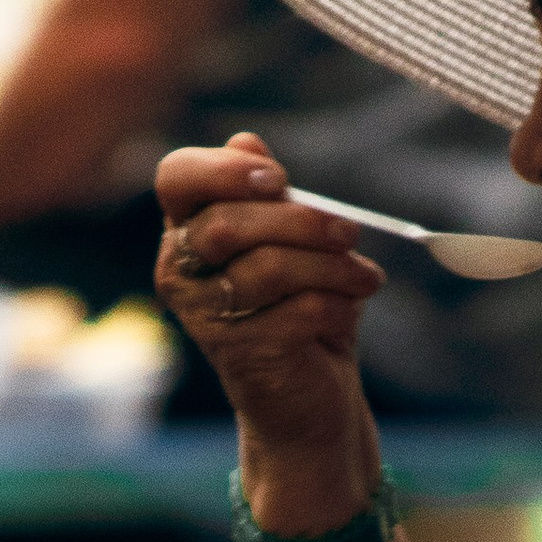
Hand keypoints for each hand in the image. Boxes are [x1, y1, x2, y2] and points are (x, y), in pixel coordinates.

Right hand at [156, 132, 386, 522]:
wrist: (308, 398)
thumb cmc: (298, 309)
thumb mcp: (291, 243)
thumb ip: (270, 196)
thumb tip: (247, 142)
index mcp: (186, 229)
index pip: (176, 177)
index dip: (224, 169)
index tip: (278, 178)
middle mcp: (181, 271)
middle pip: (226, 224)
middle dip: (299, 222)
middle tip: (349, 233)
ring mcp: (205, 317)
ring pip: (266, 269)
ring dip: (329, 267)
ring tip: (364, 276)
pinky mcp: (241, 355)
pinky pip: (295, 313)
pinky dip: (336, 305)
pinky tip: (352, 307)